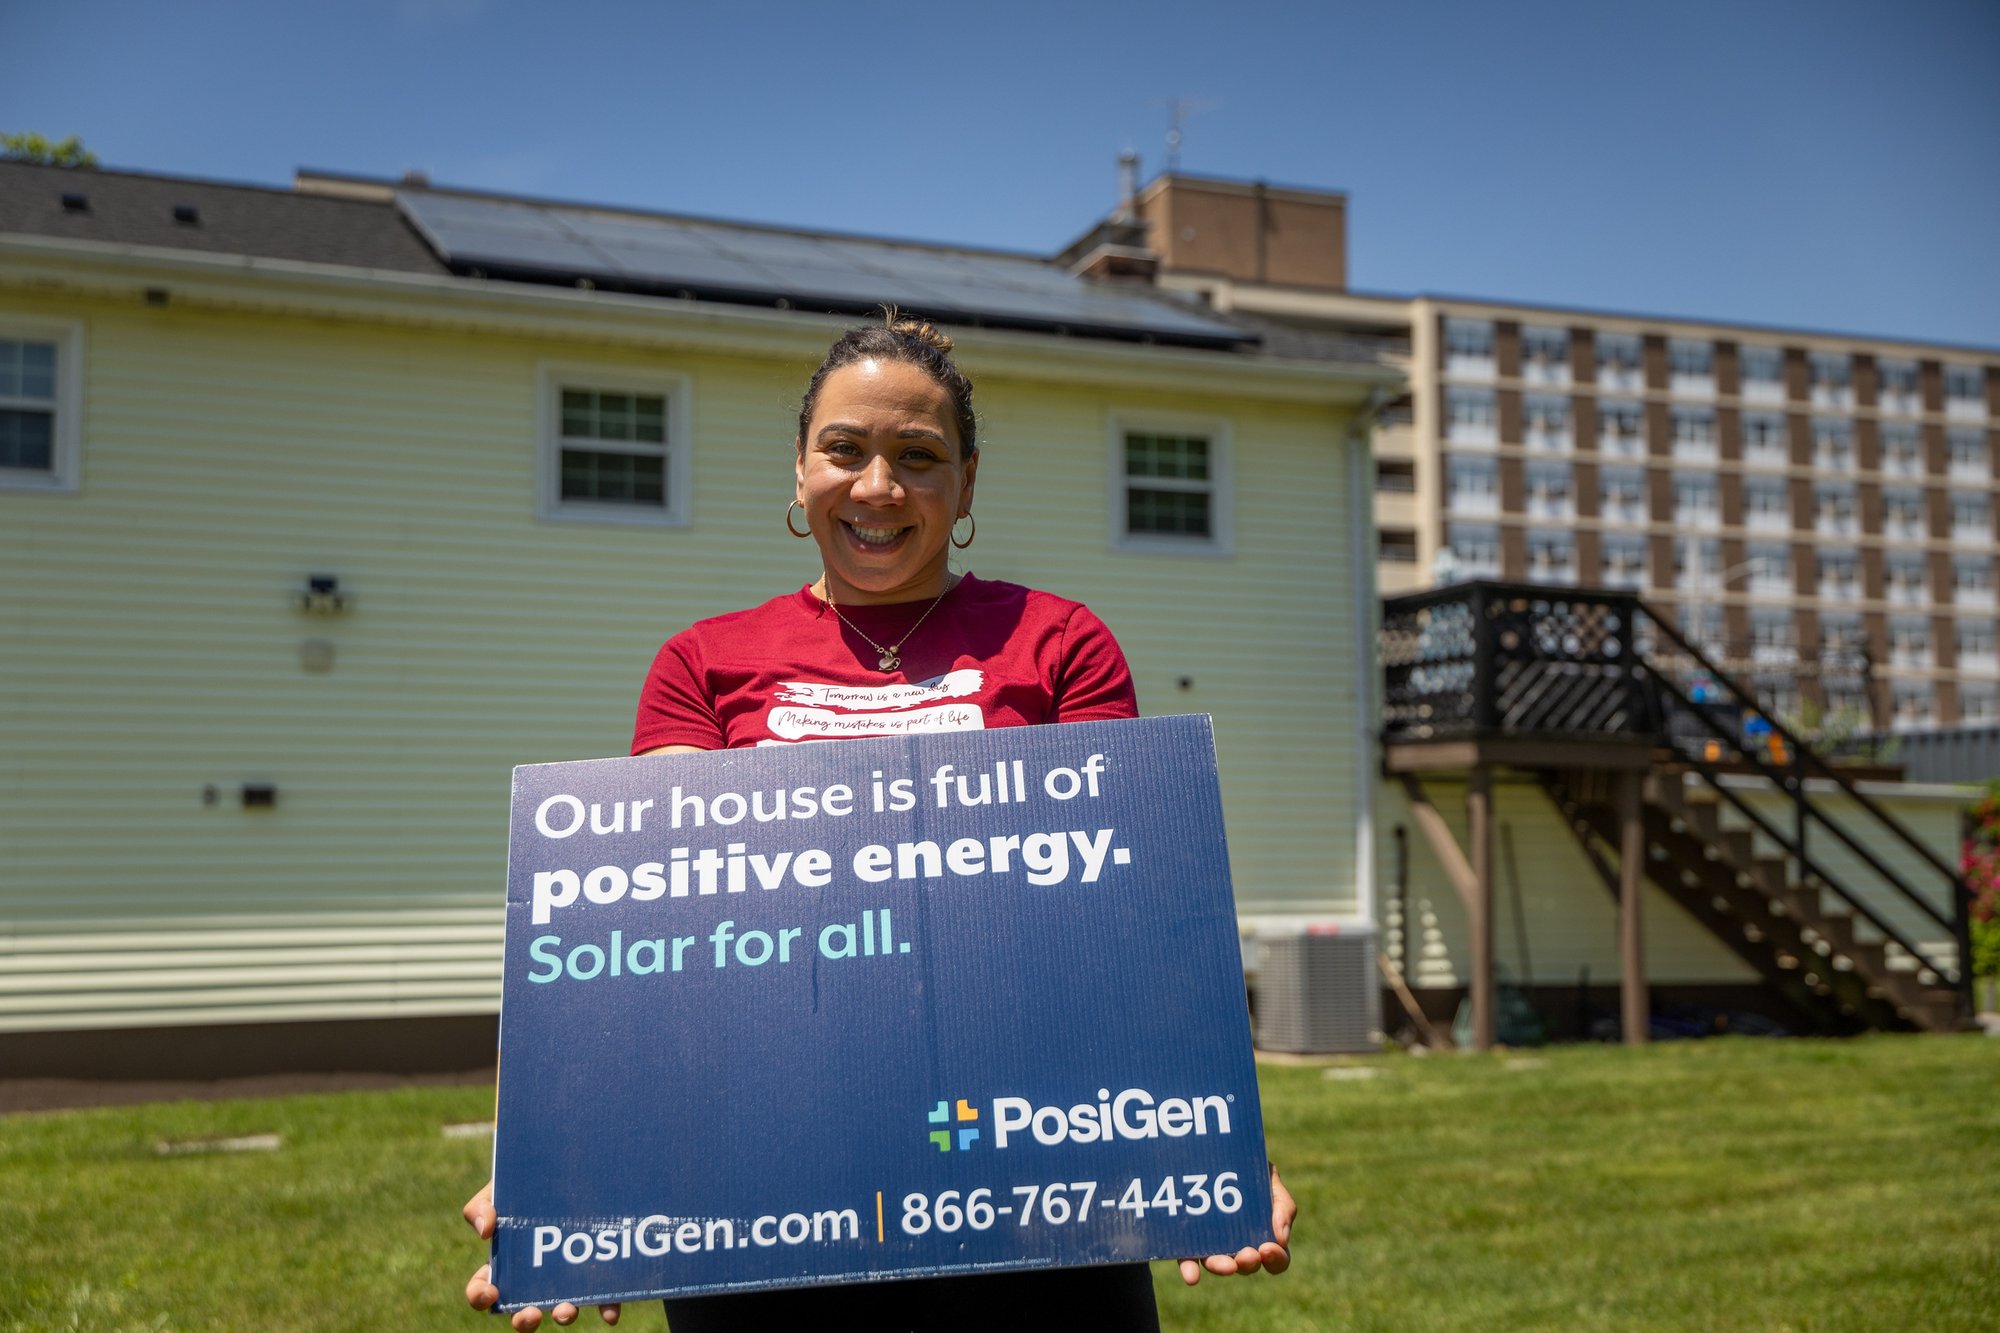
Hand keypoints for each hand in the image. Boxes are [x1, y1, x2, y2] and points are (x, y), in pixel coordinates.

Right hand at [464, 1179, 621, 1329]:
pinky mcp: (598, 1275)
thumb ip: (482, 1205)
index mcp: (505, 1263)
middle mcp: (535, 1279)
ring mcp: (567, 1279)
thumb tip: (485, 1231)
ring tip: (566, 1310)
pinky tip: (609, 1313)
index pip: (483, 1290)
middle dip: (524, 1320)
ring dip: (563, 1315)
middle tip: (531, 1313)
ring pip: (562, 1309)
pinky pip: (604, 1297)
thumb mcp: (499, 1190)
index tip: (490, 1293)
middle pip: (523, 1312)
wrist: (569, 1168)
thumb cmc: (525, 1186)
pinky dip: (606, 1307)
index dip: (481, 1296)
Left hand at [1177, 1163, 1293, 1286]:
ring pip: (1218, 1265)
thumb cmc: (1247, 1165)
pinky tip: (1192, 1276)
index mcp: (1263, 1232)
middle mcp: (1238, 1243)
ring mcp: (1212, 1242)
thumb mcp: (1269, 1176)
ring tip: (1224, 1265)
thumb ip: (1283, 1204)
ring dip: (1221, 1268)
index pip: (1276, 1258)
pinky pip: (1187, 1258)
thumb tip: (1281, 1238)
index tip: (1268, 1247)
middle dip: (1248, 1263)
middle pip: (1247, 1265)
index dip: (1276, 1259)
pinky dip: (1190, 1270)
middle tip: (1246, 1255)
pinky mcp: (1187, 1239)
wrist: (1211, 1146)